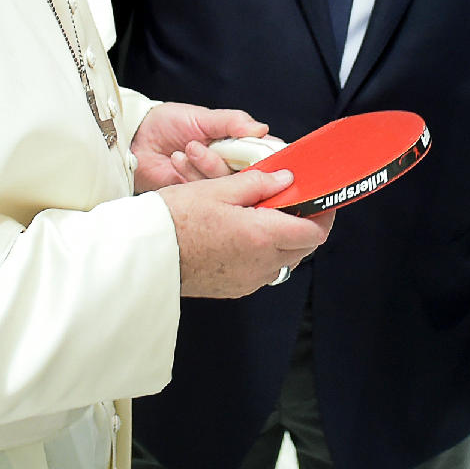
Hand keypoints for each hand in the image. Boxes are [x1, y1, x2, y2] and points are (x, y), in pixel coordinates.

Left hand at [132, 102, 270, 191]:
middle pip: (248, 174)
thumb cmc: (168, 122)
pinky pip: (204, 192)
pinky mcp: (196, 196)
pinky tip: (177, 159)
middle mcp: (229, 164)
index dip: (268, 157)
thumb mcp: (202, 117)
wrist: (137, 140)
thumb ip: (232, 122)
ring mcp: (212, 181)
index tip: (265, 158)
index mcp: (237, 143)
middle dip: (226, 160)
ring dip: (205, 164)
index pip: (264, 153)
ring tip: (188, 148)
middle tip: (208, 147)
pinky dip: (190, 174)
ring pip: (225, 183)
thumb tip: (262, 129)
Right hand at [159, 168, 332, 297]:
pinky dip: (266, 253)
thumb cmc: (174, 219)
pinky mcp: (235, 288)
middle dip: (307, 225)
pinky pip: (264, 271)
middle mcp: (260, 264)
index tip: (322, 198)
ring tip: (269, 215)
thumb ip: (258, 184)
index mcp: (261, 236)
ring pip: (285, 260)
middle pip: (304, 248)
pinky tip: (248, 234)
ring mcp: (248, 280)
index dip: (324, 214)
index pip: (314, 232)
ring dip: (286, 240)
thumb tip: (287, 180)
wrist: (145, 255)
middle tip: (296, 202)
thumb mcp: (217, 189)